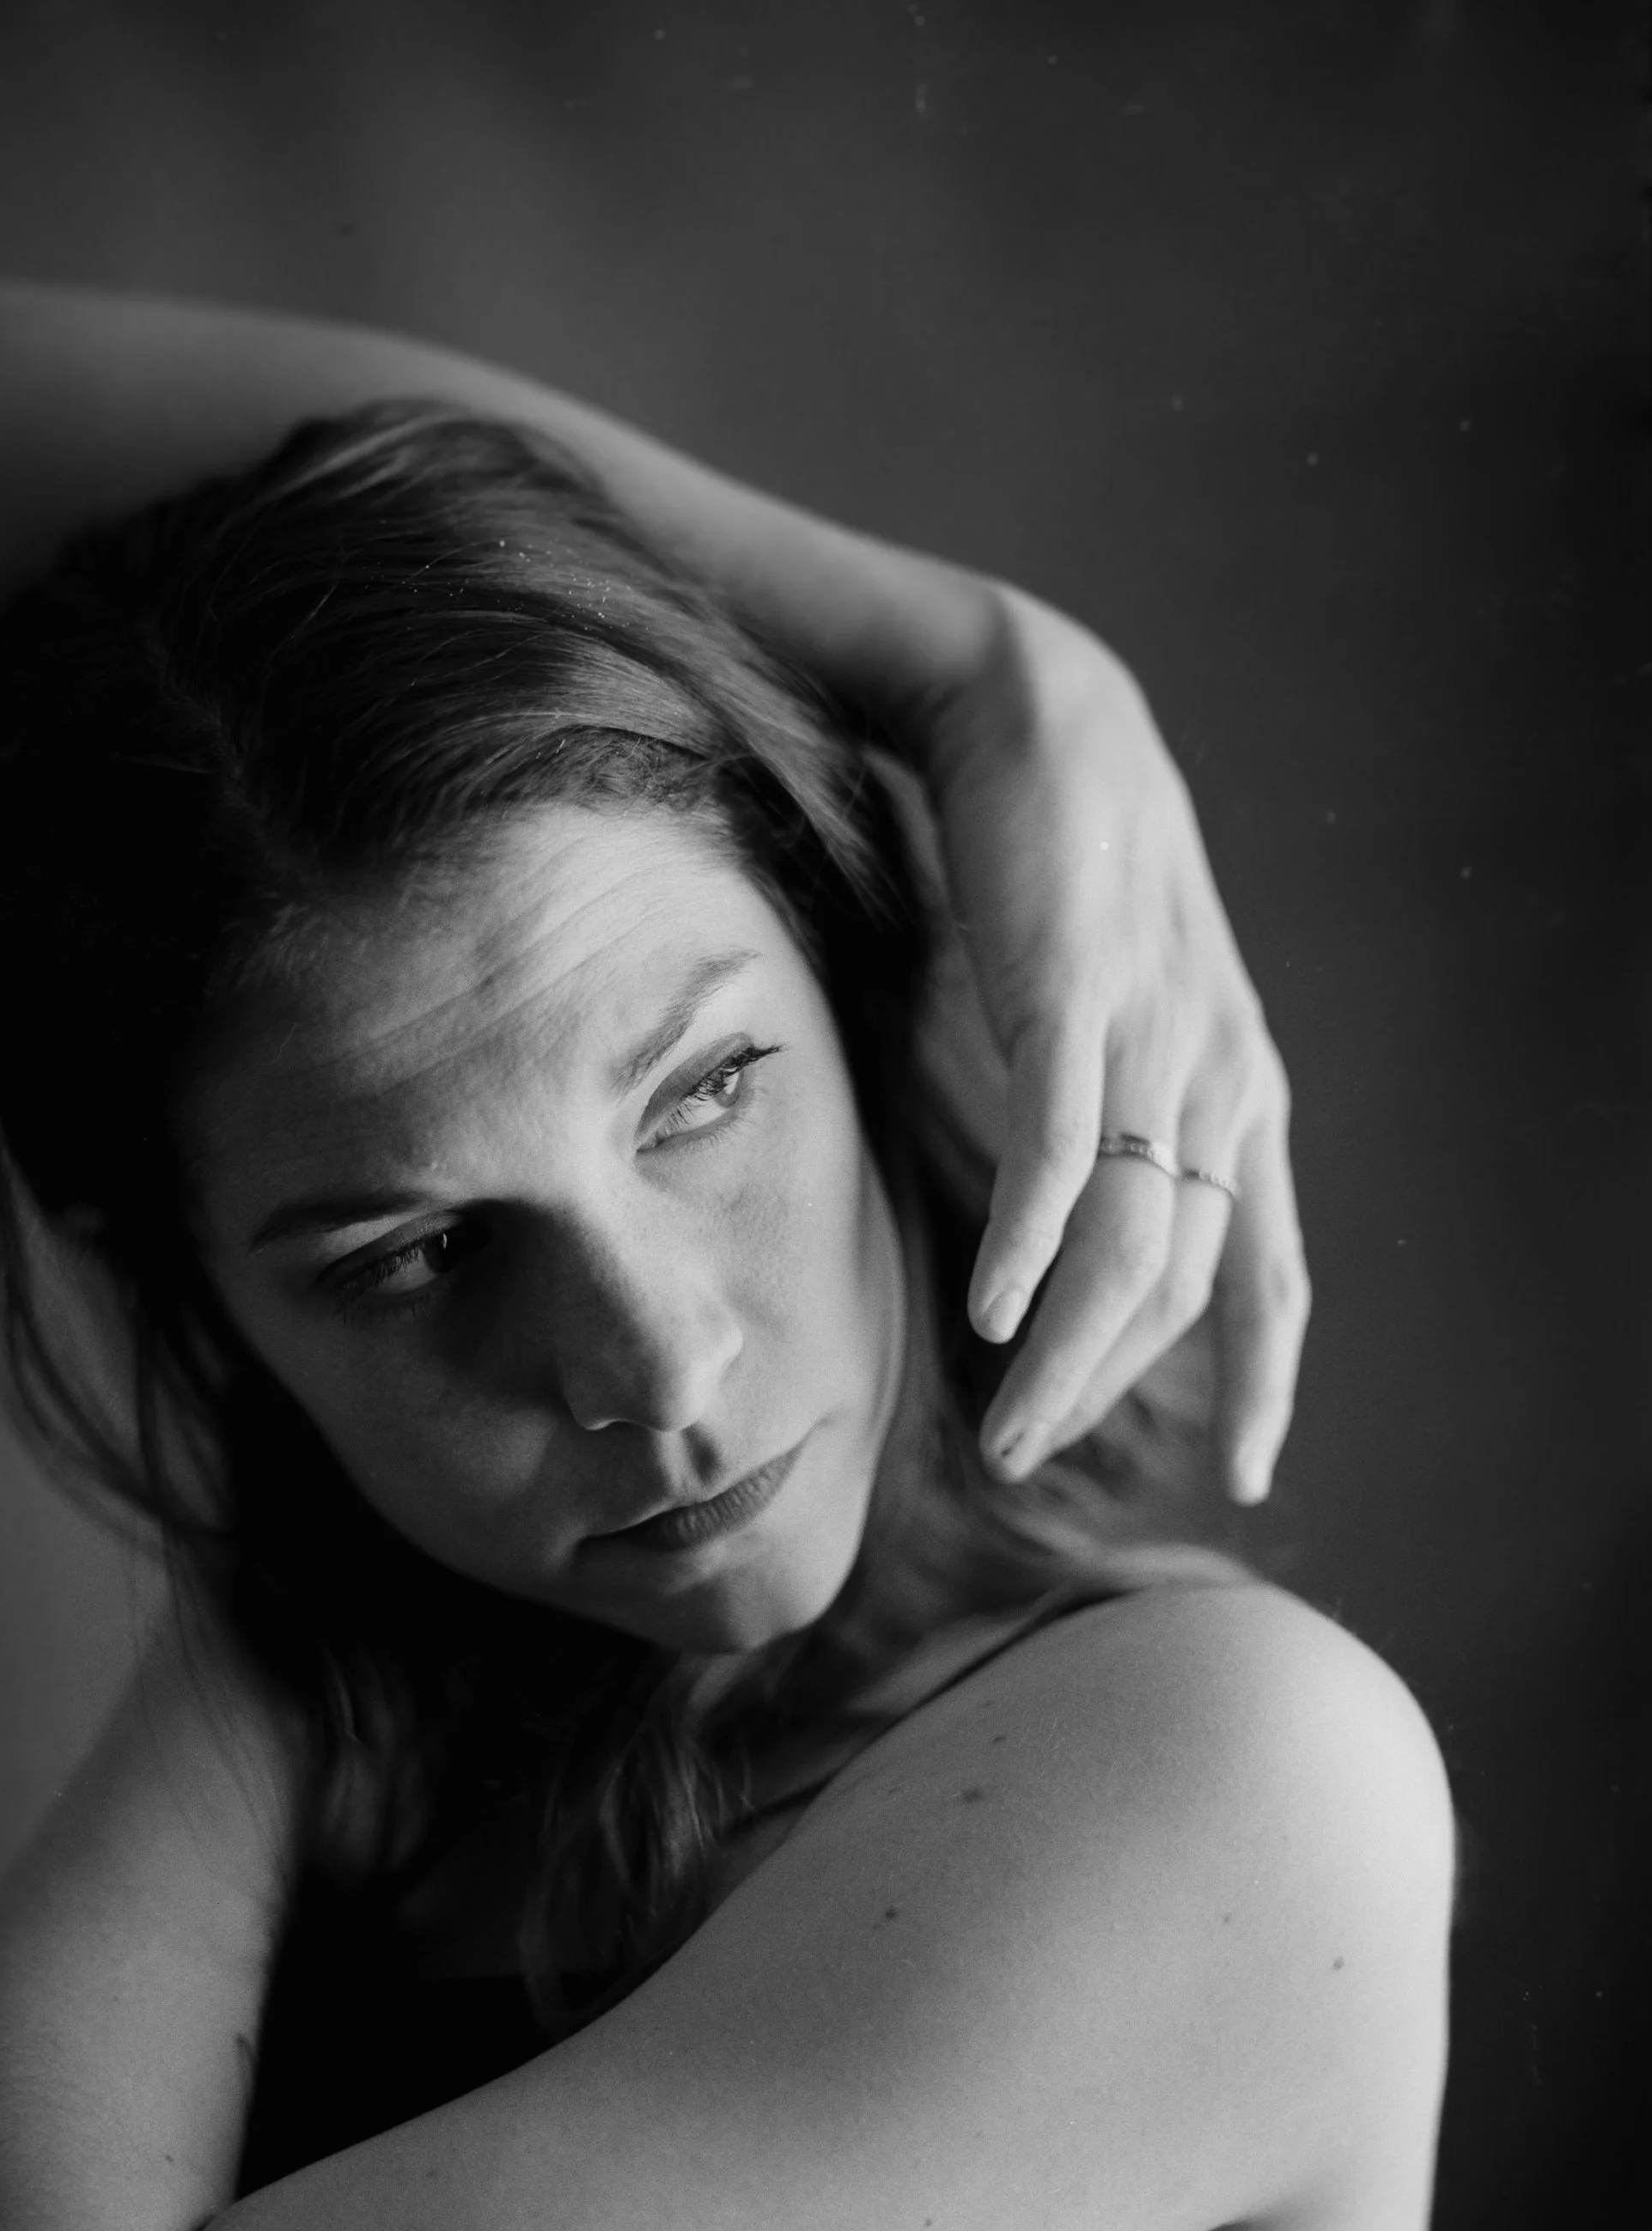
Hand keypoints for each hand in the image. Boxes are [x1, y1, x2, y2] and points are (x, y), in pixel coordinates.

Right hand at [917, 588, 1307, 1504]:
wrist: (1039, 717)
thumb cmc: (1069, 874)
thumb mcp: (1128, 1014)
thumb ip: (1126, 1114)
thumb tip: (1075, 1224)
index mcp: (1243, 1092)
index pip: (1273, 1270)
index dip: (1263, 1381)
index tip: (1242, 1473)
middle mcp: (1221, 1080)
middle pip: (1180, 1284)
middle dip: (1109, 1390)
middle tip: (1028, 1457)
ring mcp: (1152, 1041)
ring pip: (1124, 1241)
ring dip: (1066, 1355)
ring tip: (1005, 1427)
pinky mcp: (1074, 999)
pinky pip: (1061, 1151)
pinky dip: (1033, 1244)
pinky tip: (996, 1312)